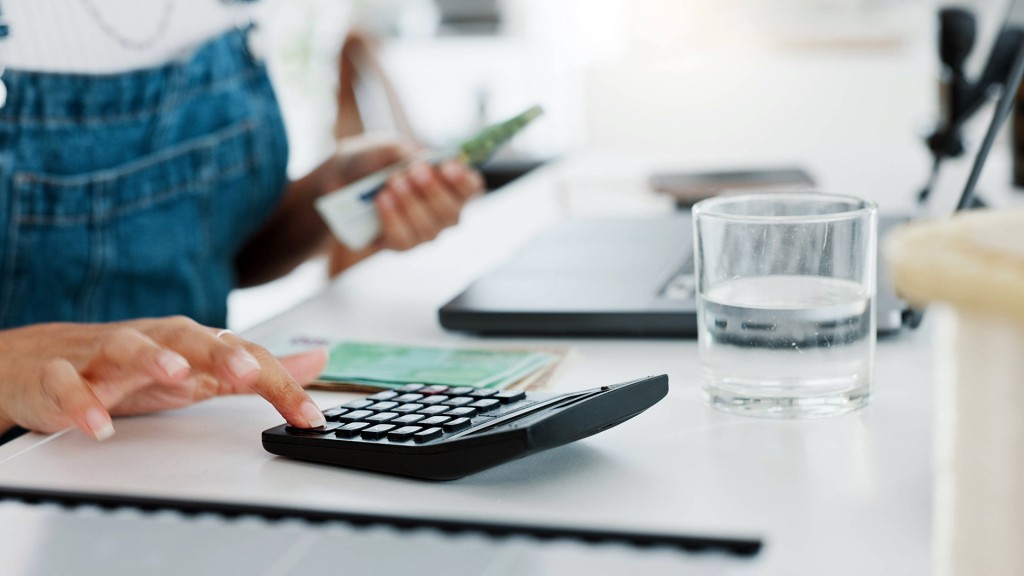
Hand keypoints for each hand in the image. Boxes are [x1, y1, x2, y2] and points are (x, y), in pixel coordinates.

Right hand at [0, 317, 328, 439]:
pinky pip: (68, 386)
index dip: (279, 384)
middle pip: (189, 338)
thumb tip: (319, 360)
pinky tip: (98, 424)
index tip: (308, 415)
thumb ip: (259, 369)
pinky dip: (81, 401)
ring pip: (129, 347)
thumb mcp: (204, 369)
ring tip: (176, 374)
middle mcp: (154, 341)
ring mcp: (105, 356)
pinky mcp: (61, 376)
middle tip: (248, 371)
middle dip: (221, 352)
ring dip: (154, 358)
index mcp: (191, 343)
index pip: (244, 356)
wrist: (44, 361)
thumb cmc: (134, 366)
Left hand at [320, 137, 484, 275]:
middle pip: (452, 212)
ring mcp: (424, 231)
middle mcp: (443, 212)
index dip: (463, 181)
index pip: (471, 187)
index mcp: (449, 183)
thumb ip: (404, 152)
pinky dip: (392, 218)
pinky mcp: (401, 244)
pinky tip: (382, 200)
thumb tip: (416, 165)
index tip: (447, 167)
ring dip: (411, 204)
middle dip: (434, 192)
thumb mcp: (385, 146)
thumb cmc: (373, 161)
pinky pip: (403, 239)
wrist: (339, 180)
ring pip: (429, 229)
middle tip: (415, 171)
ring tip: (393, 183)